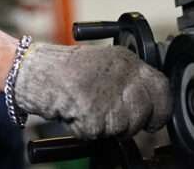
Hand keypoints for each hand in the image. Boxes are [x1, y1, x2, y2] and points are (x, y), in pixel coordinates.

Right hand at [13, 43, 170, 138]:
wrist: (32, 70)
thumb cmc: (62, 68)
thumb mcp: (102, 62)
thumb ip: (126, 78)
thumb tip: (149, 102)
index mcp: (125, 60)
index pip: (160, 86)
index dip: (161, 107)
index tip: (155, 118)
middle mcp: (120, 73)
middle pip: (146, 111)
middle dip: (135, 123)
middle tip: (116, 120)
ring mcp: (107, 93)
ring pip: (125, 126)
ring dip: (108, 127)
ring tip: (88, 110)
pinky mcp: (92, 112)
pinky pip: (99, 133)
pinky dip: (86, 130)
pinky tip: (75, 113)